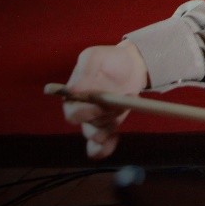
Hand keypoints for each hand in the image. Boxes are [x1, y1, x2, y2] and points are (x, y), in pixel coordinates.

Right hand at [62, 41, 148, 158]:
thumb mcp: (94, 56)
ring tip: (126, 104)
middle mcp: (81, 111)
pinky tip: (115, 138)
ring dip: (112, 124)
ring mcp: (94, 121)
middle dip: (104, 117)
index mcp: (73, 96)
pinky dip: (104, 148)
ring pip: (95, 136)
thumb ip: (84, 71)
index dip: (86, 113)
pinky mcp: (107, 126)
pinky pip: (98, 147)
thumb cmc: (110, 59)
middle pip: (86, 127)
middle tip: (120, 102)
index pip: (72, 113)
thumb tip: (72, 90)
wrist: (132, 64)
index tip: (101, 104)